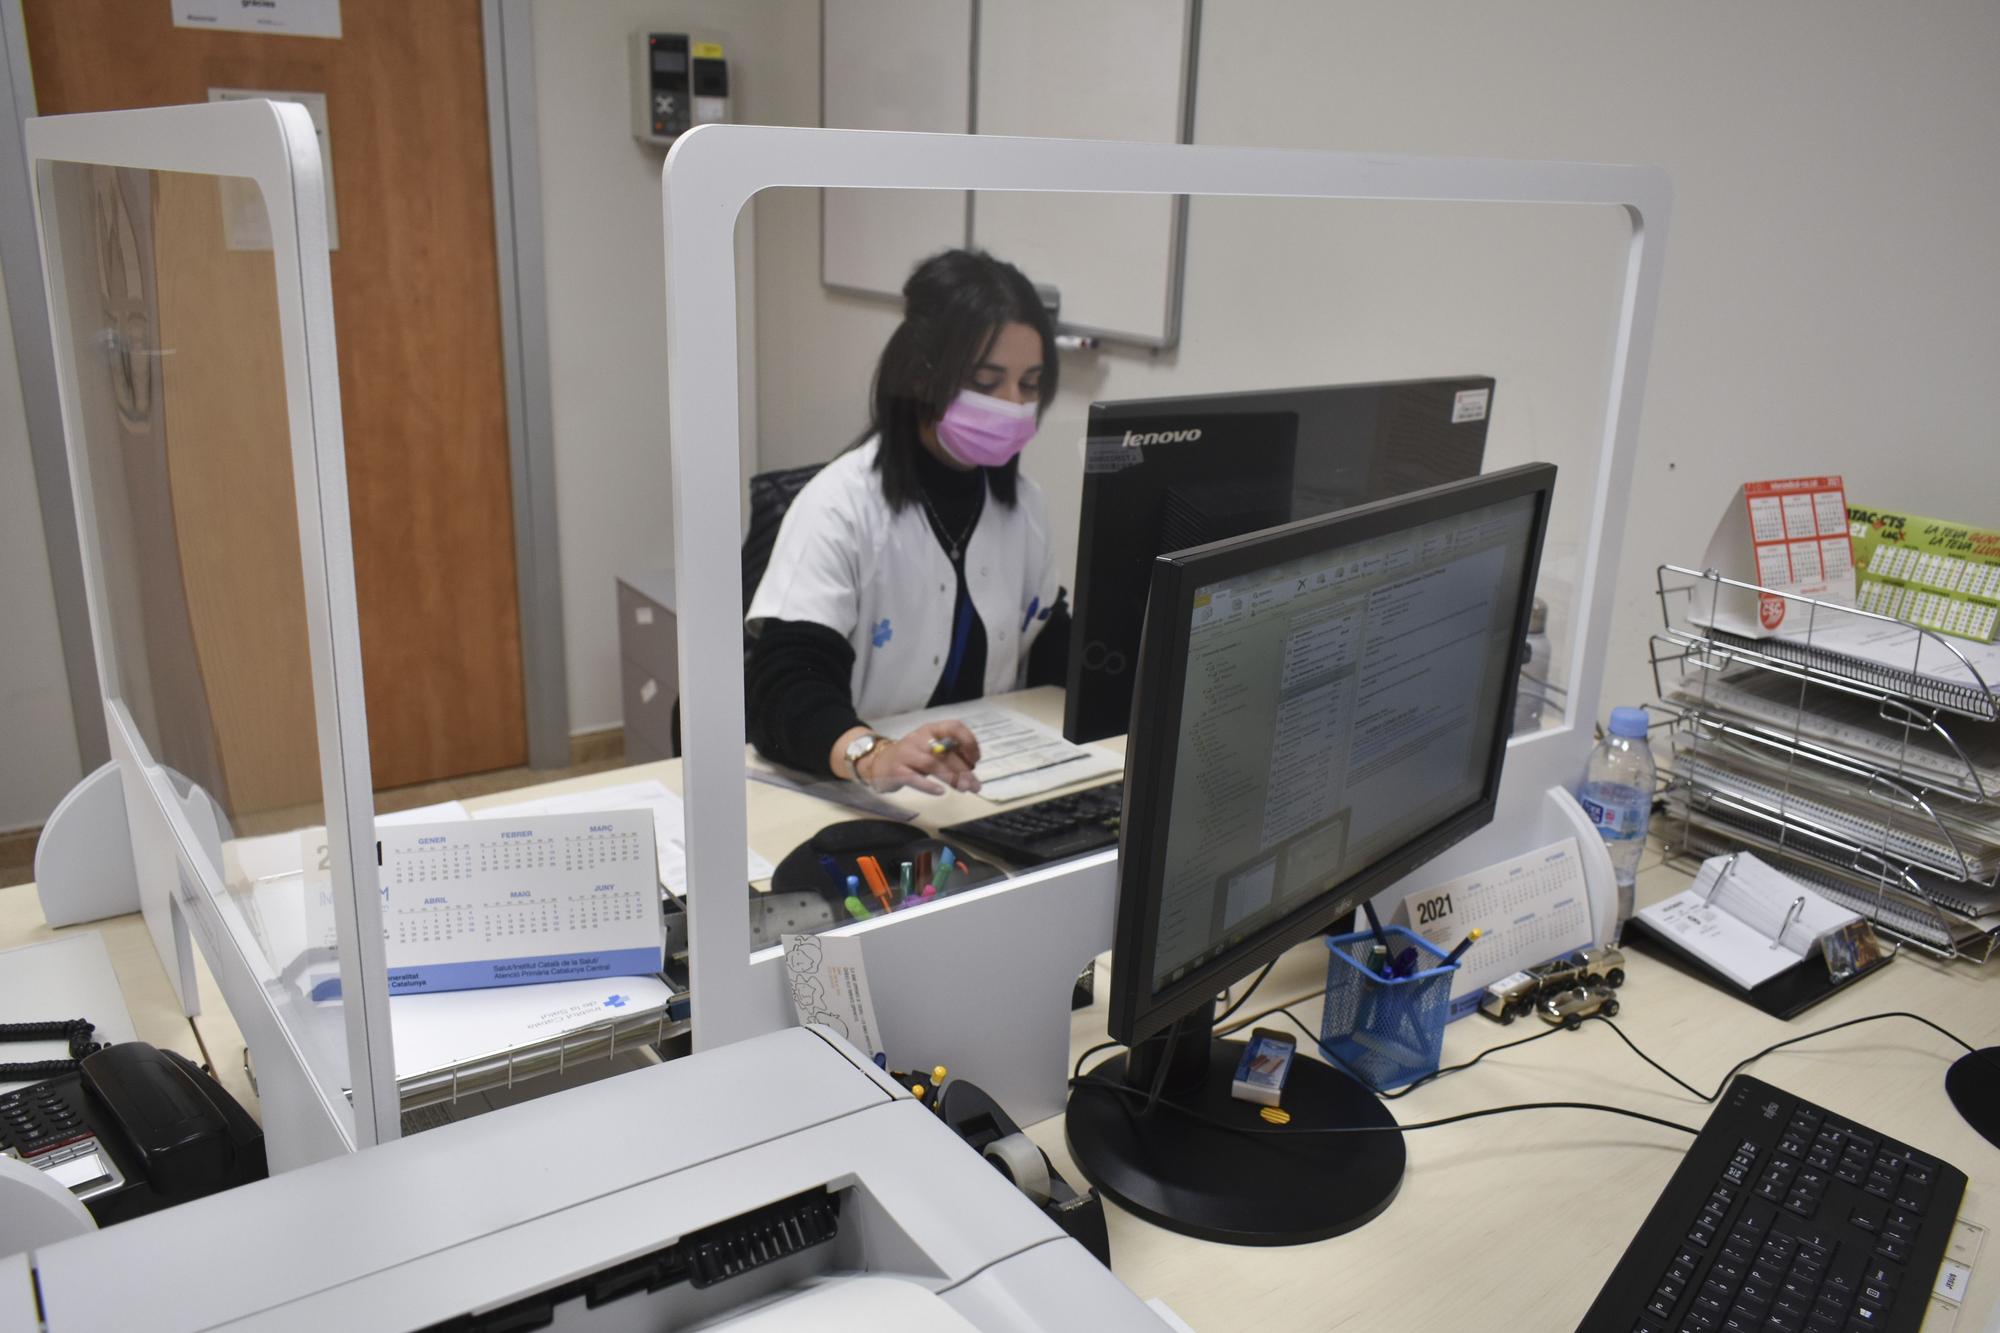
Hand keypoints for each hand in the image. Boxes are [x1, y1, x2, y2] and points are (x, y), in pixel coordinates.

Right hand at [855, 721, 982, 795]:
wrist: (877, 763)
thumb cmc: (910, 757)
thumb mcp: (930, 750)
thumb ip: (949, 754)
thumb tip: (972, 767)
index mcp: (931, 730)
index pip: (954, 727)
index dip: (968, 741)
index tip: (975, 760)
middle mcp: (919, 738)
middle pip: (946, 752)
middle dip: (963, 770)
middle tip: (975, 785)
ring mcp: (906, 754)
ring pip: (932, 764)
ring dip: (951, 778)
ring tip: (964, 789)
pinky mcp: (896, 770)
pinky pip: (914, 778)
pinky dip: (928, 785)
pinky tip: (940, 792)